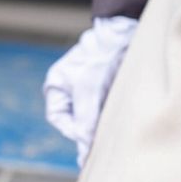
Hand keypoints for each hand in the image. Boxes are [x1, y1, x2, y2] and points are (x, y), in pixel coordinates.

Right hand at [44, 16, 136, 165]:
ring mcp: (87, 88)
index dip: (71, 131)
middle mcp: (69, 89)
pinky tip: (120, 124)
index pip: (58, 118)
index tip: (87, 140)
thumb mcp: (89, 88)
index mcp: (56, 87)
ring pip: (91, 114)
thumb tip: (84, 144)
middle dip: (86, 129)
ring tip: (112, 137)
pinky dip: (110, 116)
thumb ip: (85, 117)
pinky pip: (104, 108)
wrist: (124, 33)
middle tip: (100, 148)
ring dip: (100, 124)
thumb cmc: (101, 57)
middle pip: (75, 118)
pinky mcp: (104, 87)